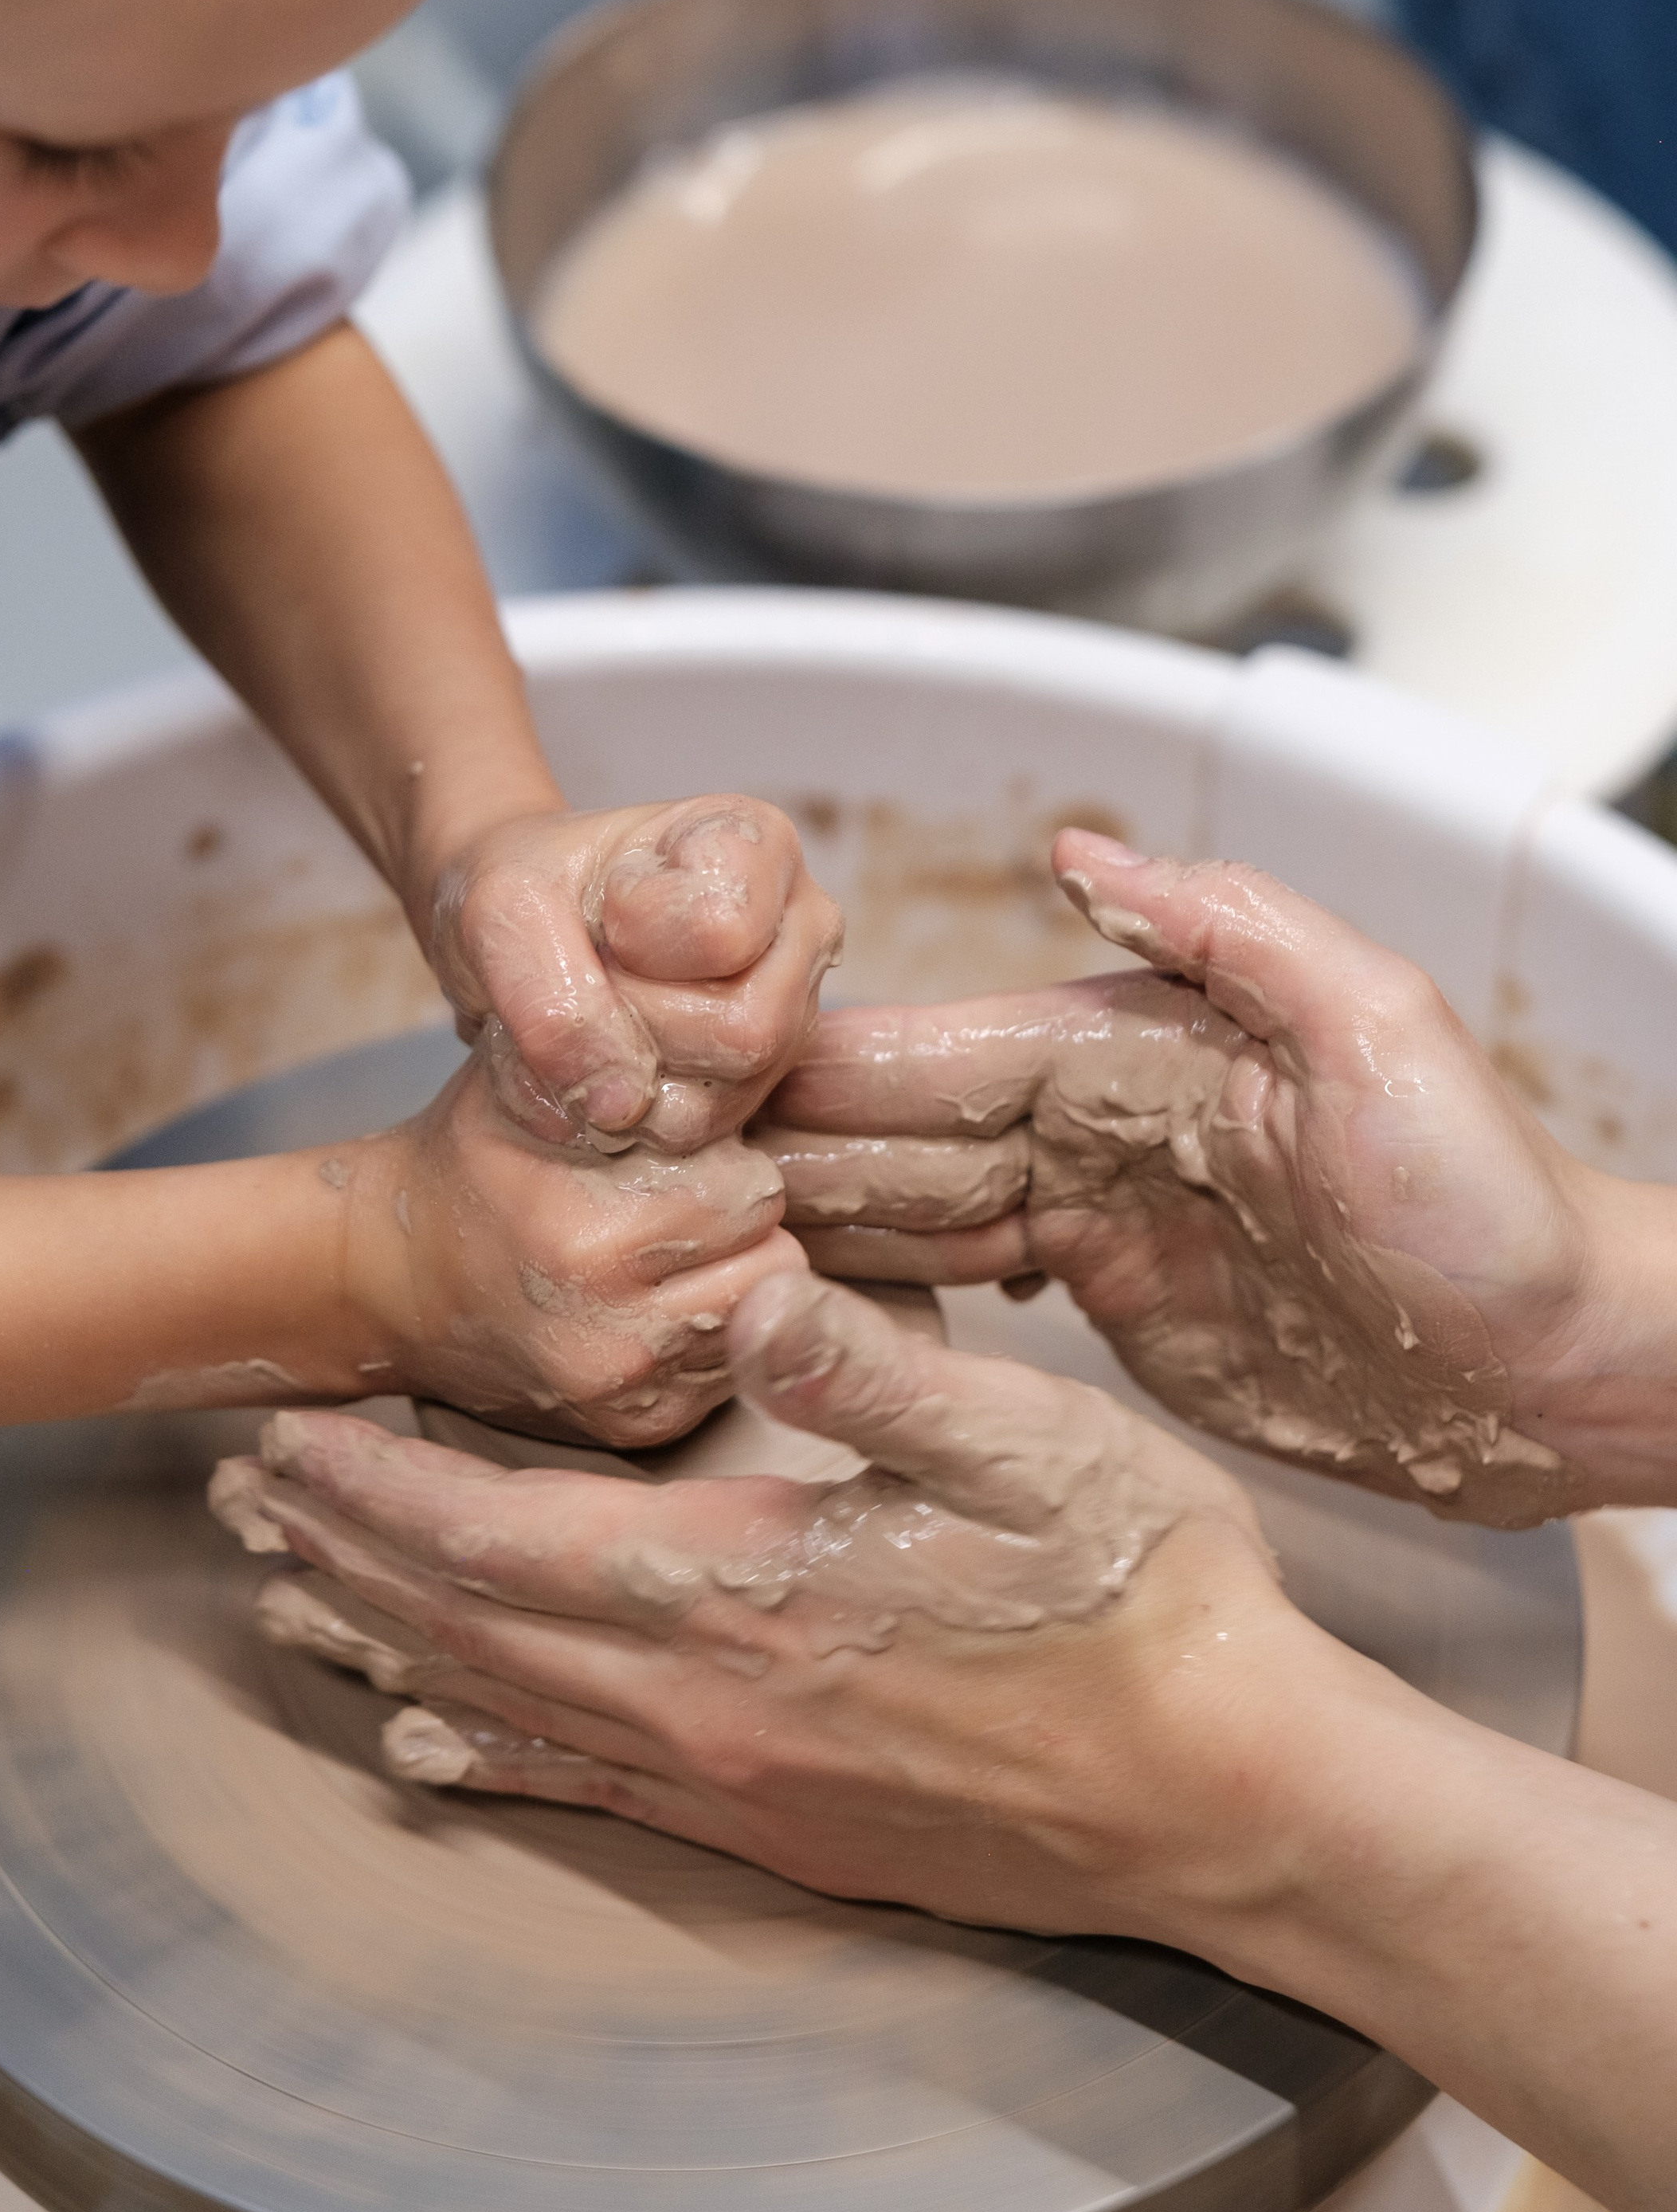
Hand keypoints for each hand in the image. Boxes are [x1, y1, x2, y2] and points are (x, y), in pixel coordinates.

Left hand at [208, 1268, 1301, 1931]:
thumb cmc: (1147, 1598)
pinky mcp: (780, 1831)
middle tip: (235, 1506)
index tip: (281, 1437)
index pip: (499, 1534)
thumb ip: (875, 1370)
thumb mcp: (1035, 1443)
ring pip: (503, 1707)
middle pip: (466, 1623)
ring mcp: (736, 1782)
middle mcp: (705, 1704)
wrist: (1233, 1802)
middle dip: (340, 1554)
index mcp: (744, 1591)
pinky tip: (428, 1746)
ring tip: (288, 1602)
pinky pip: (582, 1787)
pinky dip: (481, 1753)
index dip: (376, 1485)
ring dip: (383, 1643)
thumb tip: (749, 1297)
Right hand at [331, 1049, 806, 1445]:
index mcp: (587, 1238)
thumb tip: (732, 1020)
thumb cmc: (475, 1158)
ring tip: (668, 1252)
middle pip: (776, 1260)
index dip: (726, 1162)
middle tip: (681, 1206)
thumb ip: (622, 1050)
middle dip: (741, 1226)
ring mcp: (625, 1393)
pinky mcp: (637, 1430)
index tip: (681, 1157)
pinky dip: (709, 1334)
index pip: (753, 1191)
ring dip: (734, 1279)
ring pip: (763, 1317)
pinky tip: (653, 1302)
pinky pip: (730, 1370)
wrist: (390, 1280)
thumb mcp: (527, 1075)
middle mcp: (611, 1332)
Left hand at [427, 797, 842, 1152]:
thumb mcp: (501, 910)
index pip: (721, 933)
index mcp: (759, 844)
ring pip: (718, 1101)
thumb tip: (622, 1110)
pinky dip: (614, 1121)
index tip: (602, 910)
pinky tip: (589, 1068)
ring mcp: (789, 1015)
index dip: (635, 942)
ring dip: (613, 1083)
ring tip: (579, 1024)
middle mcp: (799, 930)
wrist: (510, 936)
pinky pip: (692, 1141)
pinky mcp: (756, 1086)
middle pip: (745, 1032)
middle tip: (583, 982)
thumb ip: (552, 1001)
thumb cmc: (519, 893)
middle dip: (631, 1026)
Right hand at [762, 833, 1623, 1524]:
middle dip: (782, 1148)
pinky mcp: (1111, 1308)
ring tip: (687, 1243)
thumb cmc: (1496, 1204)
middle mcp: (1104, 1121)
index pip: (953, 1050)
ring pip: (917, 1209)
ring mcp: (1101, 1217)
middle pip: (908, 1132)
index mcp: (1146, 1047)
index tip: (713, 1077)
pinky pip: (962, 1290)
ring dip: (809, 1221)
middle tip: (648, 1178)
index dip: (830, 1068)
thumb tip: (1084, 849)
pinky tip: (795, 1304)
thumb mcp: (1385, 1033)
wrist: (1563, 1362)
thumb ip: (1237, 931)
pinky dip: (876, 1292)